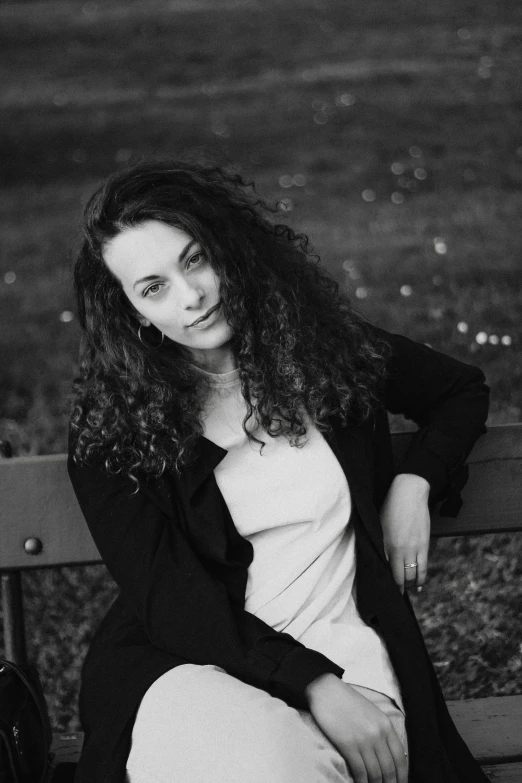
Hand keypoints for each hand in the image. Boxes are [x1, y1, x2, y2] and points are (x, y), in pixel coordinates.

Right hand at [306, 673, 407, 782]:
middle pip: (389, 769)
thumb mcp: (372, 713)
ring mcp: (363, 740)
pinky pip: (359, 771)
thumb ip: (382, 732)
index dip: (402, 777)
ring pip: (375, 774)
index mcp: (386, 725)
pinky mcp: (347, 744)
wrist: (326, 690)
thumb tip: (388, 756)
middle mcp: (378, 734)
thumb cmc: (347, 701)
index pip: (400, 758)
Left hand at [380, 473, 430, 592]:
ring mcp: (413, 548)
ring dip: (410, 585)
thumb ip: (379, 543)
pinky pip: (423, 567)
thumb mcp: (378, 525)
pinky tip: (420, 586)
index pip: (386, 571)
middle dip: (398, 588)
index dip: (387, 583)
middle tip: (396, 596)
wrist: (409, 493)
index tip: (385, 591)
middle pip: (399, 577)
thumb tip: (378, 559)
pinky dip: (422, 578)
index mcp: (385, 544)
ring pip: (412, 575)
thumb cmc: (390, 507)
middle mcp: (399, 549)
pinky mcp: (424, 545)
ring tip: (407, 592)